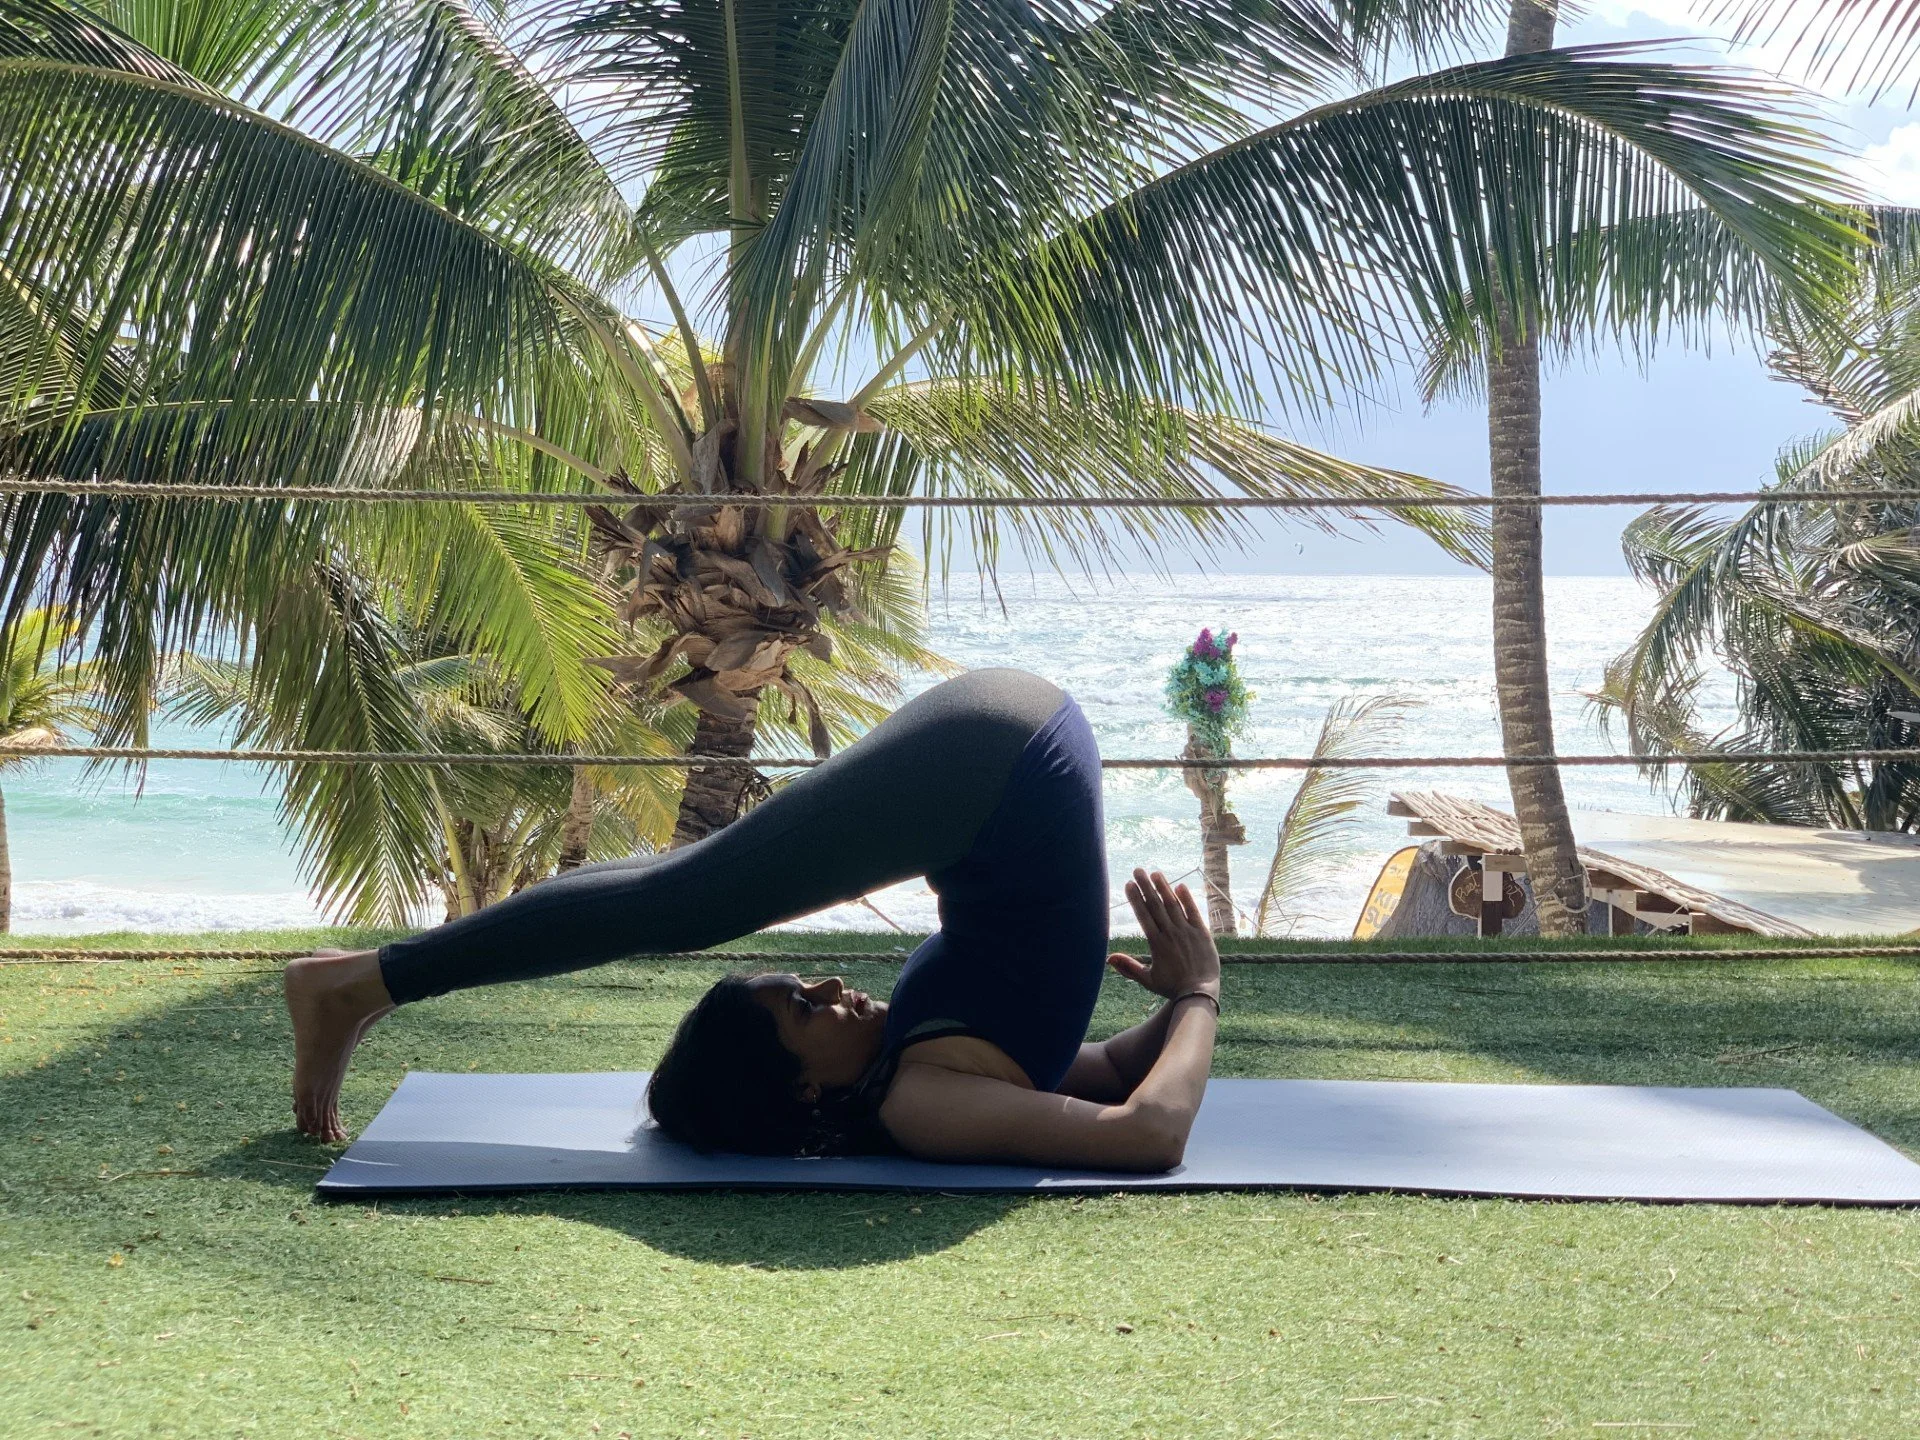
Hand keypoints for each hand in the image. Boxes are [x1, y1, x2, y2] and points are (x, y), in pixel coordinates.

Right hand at [1109, 868, 1221, 1001]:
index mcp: (1156, 943)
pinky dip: (1187, 898)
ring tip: (1155, 873)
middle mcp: (1171, 934)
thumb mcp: (1147, 979)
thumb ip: (1128, 967)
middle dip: (1145, 886)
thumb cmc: (1172, 988)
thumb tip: (1109, 958)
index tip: (1129, 884)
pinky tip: (1180, 885)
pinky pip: (1193, 912)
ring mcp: (1187, 932)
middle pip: (1156, 905)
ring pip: (1173, 904)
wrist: (1200, 993)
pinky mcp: (1202, 933)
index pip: (1143, 915)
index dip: (1135, 898)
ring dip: (1164, 887)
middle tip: (1137, 870)